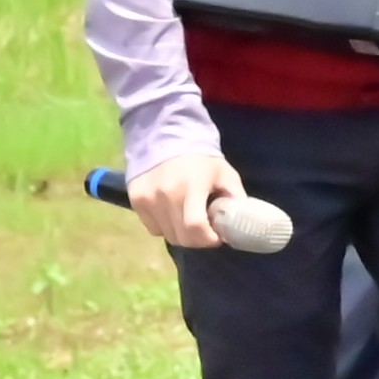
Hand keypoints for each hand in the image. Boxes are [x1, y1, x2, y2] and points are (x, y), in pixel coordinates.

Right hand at [127, 146, 244, 250]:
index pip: (195, 227)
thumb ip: (236, 198)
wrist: (165, 138)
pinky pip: (152, 227)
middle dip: (198, 240)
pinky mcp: (136, 201)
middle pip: (181, 236)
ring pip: (166, 234)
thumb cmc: (201, 159)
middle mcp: (165, 195)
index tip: (218, 237)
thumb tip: (242, 223)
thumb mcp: (226, 175)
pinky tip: (174, 215)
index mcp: (190, 187)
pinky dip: (165, 227)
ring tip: (191, 221)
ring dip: (182, 235)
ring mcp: (147, 199)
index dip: (208, 239)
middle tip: (207, 232)